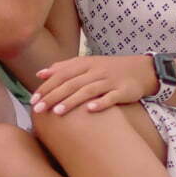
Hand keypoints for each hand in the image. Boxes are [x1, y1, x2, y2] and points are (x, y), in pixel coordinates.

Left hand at [30, 55, 156, 114]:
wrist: (142, 69)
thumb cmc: (109, 69)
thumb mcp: (87, 63)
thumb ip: (64, 68)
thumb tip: (40, 73)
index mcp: (86, 63)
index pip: (62, 74)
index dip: (47, 86)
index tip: (33, 100)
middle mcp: (96, 70)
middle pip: (71, 83)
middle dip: (53, 96)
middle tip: (38, 109)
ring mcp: (110, 80)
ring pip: (88, 90)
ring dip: (72, 101)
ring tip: (57, 112)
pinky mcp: (124, 90)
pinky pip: (111, 97)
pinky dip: (101, 103)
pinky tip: (89, 111)